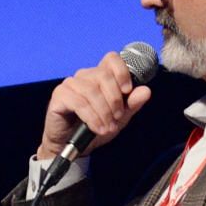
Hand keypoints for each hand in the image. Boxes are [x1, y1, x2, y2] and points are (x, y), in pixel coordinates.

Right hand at [38, 50, 153, 160]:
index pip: (111, 59)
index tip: (127, 90)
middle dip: (114, 99)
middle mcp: (84, 76)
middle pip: (103, 75)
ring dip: (103, 112)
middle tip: (118, 117)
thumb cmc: (94, 127)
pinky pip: (78, 102)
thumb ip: (132, 104)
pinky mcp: (59, 96)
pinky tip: (97, 128)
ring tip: (108, 128)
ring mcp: (70, 84)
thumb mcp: (119, 117)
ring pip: (91, 90)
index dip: (122, 71)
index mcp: (99, 76)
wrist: (73, 146)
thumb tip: (146, 91)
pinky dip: (91, 117)